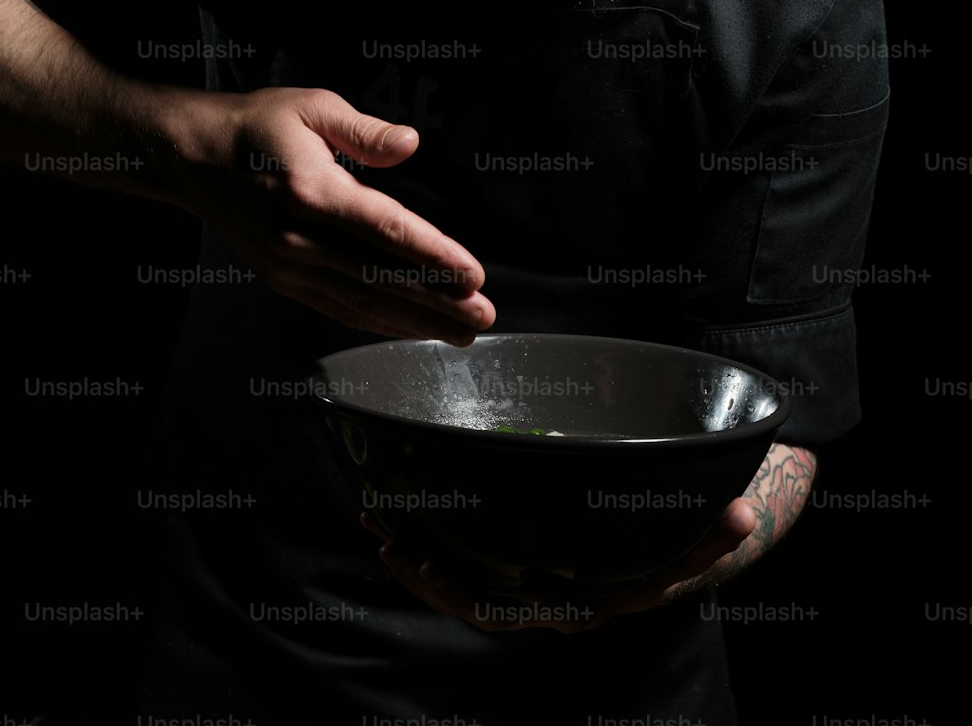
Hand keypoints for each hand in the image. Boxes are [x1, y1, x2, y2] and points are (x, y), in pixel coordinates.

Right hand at [152, 84, 495, 344]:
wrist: (189, 156)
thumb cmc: (255, 126)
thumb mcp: (312, 106)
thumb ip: (365, 131)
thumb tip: (409, 144)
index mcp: (313, 192)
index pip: (387, 232)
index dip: (435, 257)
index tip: (473, 275)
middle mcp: (299, 238)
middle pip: (383, 278)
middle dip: (439, 303)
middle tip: (481, 317)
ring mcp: (288, 265)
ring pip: (363, 303)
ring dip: (415, 322)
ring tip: (459, 333)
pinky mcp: (281, 279)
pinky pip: (337, 308)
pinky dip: (378, 321)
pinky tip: (407, 327)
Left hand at [360, 500, 755, 632]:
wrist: (685, 552)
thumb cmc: (684, 544)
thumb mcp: (702, 543)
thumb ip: (719, 534)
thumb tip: (744, 514)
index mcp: (580, 601)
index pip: (511, 610)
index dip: (462, 593)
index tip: (424, 562)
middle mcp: (551, 600)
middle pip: (472, 602)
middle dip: (423, 574)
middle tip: (384, 536)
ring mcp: (536, 584)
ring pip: (465, 587)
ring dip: (419, 559)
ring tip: (380, 521)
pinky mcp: (529, 561)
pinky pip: (474, 567)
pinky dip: (438, 547)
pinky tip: (412, 519)